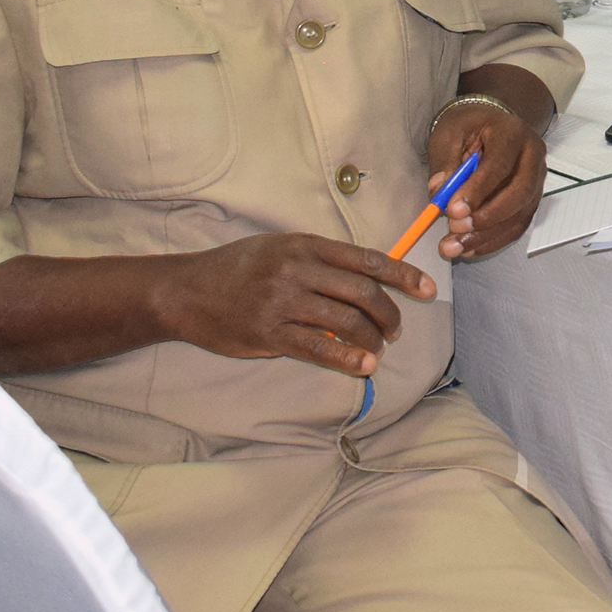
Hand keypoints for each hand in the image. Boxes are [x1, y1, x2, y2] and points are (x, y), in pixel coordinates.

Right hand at [154, 233, 429, 376]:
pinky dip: (346, 359)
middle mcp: (298, 270)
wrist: (186, 291)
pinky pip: (318, 348)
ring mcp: (283, 302)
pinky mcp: (268, 333)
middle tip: (396, 330)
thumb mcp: (280, 248)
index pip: (367, 259)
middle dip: (389, 314)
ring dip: (371, 340)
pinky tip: (363, 367)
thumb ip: (321, 260)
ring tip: (377, 350)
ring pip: (346, 322)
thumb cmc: (238, 268)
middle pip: (363, 293)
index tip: (426, 288)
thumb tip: (367, 279)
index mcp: (306, 245)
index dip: (402, 275)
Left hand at [426, 97, 545, 260]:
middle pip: (520, 192)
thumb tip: (440, 193)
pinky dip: (493, 241)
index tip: (452, 210)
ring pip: (520, 214)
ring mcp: (537, 179)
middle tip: (456, 228)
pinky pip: (517, 225)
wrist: (490, 124)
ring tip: (454, 246)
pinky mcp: (531, 199)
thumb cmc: (469, 127)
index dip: (478, 190)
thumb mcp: (448, 134)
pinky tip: (469, 248)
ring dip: (487, 235)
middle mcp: (532, 156)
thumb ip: (444, 161)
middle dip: (487, 216)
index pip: (500, 164)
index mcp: (513, 132)